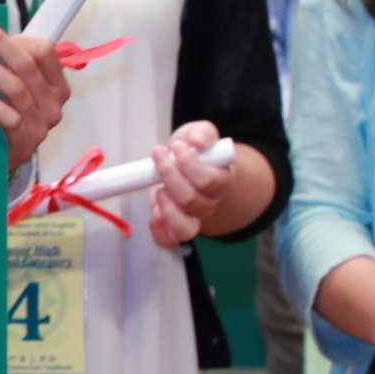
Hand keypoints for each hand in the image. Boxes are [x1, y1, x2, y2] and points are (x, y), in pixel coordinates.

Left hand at [0, 18, 70, 165]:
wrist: (0, 157)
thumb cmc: (5, 115)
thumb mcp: (11, 84)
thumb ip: (7, 62)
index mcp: (56, 84)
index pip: (43, 51)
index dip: (11, 36)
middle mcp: (54, 104)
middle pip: (27, 66)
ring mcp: (42, 126)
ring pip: (17, 90)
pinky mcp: (26, 145)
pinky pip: (10, 119)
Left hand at [144, 119, 228, 251]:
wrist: (186, 165)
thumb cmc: (195, 151)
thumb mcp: (200, 134)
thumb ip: (203, 133)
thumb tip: (198, 141)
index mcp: (221, 181)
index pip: (209, 180)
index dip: (189, 165)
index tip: (177, 146)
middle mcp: (209, 203)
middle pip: (191, 200)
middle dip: (170, 176)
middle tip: (159, 155)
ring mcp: (193, 218)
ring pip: (185, 228)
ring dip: (167, 209)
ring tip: (158, 189)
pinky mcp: (174, 226)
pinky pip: (169, 240)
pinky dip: (159, 231)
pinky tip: (153, 214)